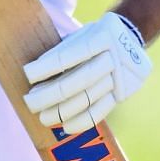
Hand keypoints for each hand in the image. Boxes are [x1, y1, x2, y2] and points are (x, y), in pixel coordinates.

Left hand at [21, 12, 151, 129]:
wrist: (132, 36)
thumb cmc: (96, 36)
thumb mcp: (81, 34)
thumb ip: (62, 51)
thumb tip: (34, 75)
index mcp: (101, 37)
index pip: (69, 56)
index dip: (47, 67)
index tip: (28, 75)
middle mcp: (113, 58)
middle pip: (78, 81)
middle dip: (50, 94)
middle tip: (30, 102)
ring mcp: (120, 78)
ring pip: (88, 99)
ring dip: (62, 111)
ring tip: (44, 117)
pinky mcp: (122, 94)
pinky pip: (101, 111)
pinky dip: (82, 121)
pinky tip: (66, 126)